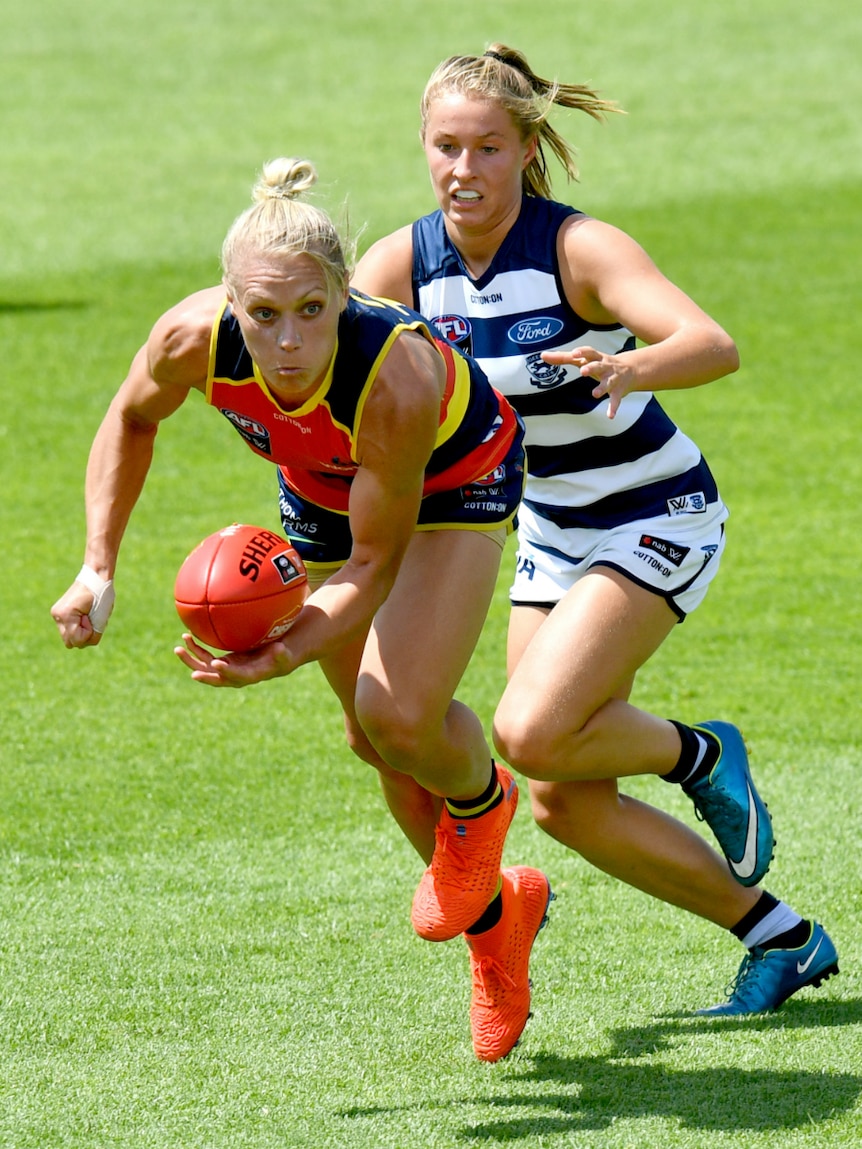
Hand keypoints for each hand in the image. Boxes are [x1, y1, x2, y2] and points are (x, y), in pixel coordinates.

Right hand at [51, 582, 105, 647]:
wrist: (96, 577)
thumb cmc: (102, 596)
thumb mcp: (101, 618)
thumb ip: (93, 634)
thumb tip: (83, 644)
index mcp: (65, 614)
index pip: (77, 640)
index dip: (88, 633)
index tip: (91, 618)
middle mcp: (57, 615)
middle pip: (70, 642)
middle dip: (84, 635)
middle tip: (89, 619)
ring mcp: (56, 614)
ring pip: (69, 638)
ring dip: (81, 632)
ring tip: (86, 616)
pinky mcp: (59, 614)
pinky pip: (69, 630)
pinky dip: (78, 627)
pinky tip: (83, 615)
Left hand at [174, 633, 296, 686]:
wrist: (274, 660)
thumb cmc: (281, 656)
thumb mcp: (284, 655)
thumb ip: (281, 653)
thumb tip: (280, 648)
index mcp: (249, 675)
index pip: (237, 676)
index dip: (227, 672)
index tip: (217, 664)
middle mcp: (234, 675)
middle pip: (216, 677)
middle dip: (203, 674)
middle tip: (192, 673)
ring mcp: (226, 669)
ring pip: (205, 667)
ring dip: (191, 659)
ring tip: (178, 648)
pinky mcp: (222, 662)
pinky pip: (205, 657)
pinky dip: (195, 649)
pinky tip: (186, 637)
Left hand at [542, 345, 635, 418]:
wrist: (631, 369)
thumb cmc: (600, 363)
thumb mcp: (584, 359)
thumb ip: (563, 358)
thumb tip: (542, 355)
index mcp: (596, 358)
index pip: (589, 352)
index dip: (581, 352)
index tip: (573, 353)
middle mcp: (605, 366)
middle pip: (599, 365)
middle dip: (592, 368)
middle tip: (583, 372)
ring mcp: (612, 379)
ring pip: (608, 382)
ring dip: (602, 388)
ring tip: (594, 394)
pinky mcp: (618, 391)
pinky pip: (616, 399)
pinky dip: (613, 407)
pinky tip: (610, 416)